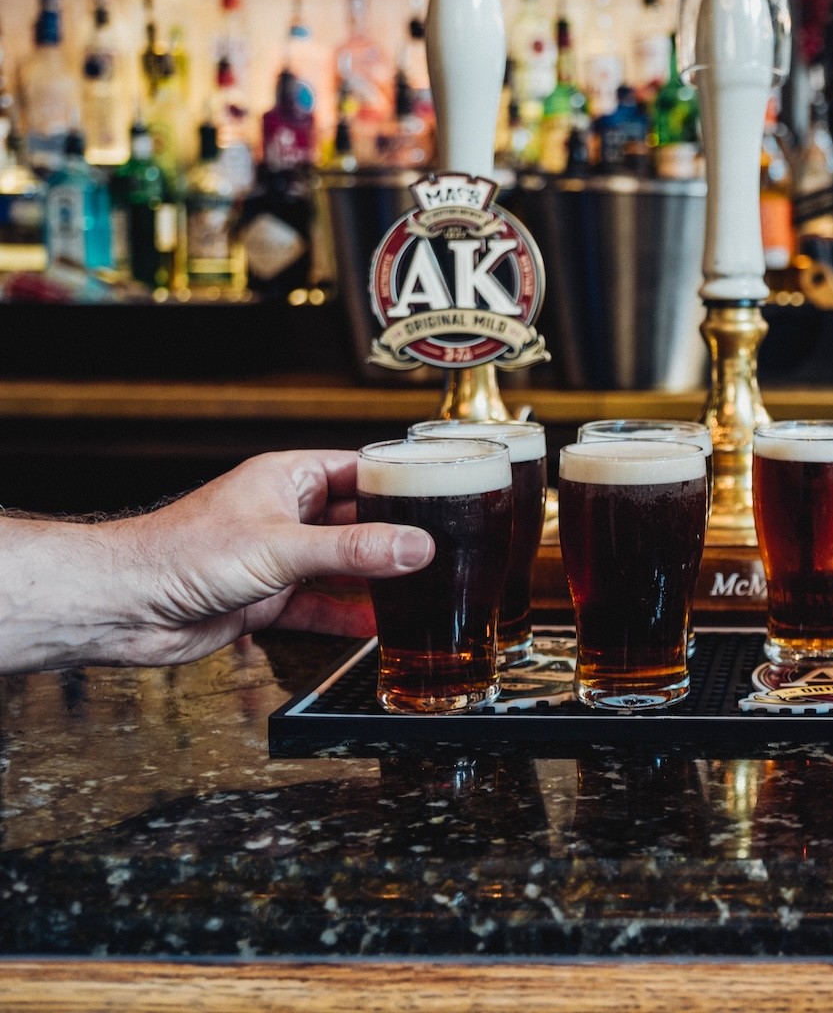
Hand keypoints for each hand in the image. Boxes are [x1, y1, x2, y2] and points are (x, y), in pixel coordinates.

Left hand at [98, 451, 433, 667]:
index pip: (360, 469)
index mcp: (287, 478)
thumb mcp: (281, 547)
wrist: (124, 608)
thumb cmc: (178, 555)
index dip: (401, 479)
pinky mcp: (268, 598)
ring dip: (377, 580)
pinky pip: (322, 606)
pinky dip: (350, 616)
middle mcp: (286, 514)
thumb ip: (353, 551)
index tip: (444, 493)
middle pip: (359, 520)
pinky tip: (381, 626)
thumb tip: (415, 546)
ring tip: (425, 587)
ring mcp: (278, 558)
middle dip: (397, 534)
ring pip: (343, 566)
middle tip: (444, 546)